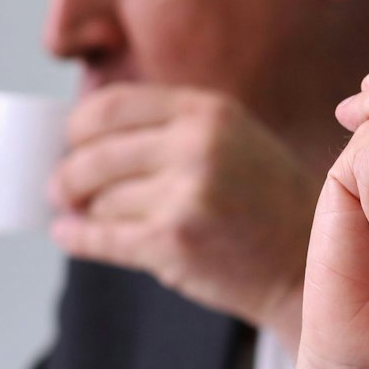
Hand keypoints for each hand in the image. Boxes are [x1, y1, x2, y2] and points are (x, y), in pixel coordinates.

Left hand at [47, 85, 315, 348]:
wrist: (307, 262)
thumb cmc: (265, 203)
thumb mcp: (233, 139)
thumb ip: (171, 128)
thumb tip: (83, 134)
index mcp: (208, 112)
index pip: (110, 106)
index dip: (78, 128)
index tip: (72, 145)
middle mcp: (198, 145)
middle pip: (93, 154)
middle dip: (68, 175)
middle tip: (62, 190)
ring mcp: (186, 194)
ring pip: (99, 199)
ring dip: (89, 212)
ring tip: (96, 218)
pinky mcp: (173, 241)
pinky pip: (99, 236)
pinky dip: (76, 236)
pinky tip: (69, 234)